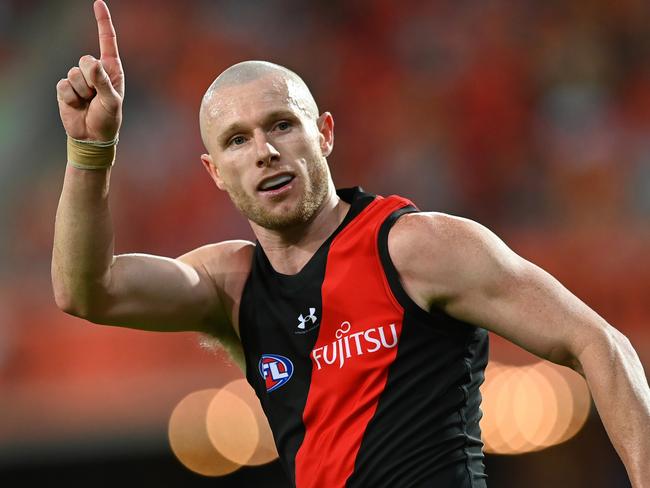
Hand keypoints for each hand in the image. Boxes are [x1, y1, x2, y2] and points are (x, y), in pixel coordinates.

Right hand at [56, 0, 123, 141]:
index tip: (99, 3)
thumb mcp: (112, 102)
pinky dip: (71, 98)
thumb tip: (92, 63)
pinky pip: (63, 86)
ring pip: (73, 73)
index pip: (107, 42)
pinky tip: (77, 106)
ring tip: (88, 103)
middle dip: (90, 79)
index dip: (103, 22)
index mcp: (111, 70)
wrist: (92, 137)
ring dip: (81, 91)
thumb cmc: (108, 119)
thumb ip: (103, 82)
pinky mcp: (65, 89)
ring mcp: (79, 79)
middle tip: (96, 96)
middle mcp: (95, 71)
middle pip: (85, 59)